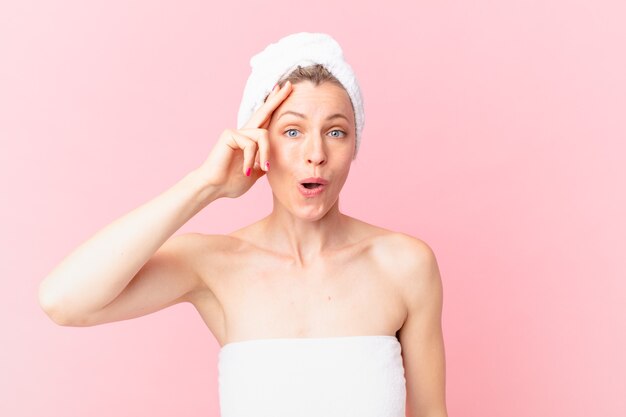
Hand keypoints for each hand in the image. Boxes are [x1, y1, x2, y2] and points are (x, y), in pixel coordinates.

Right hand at [196, 81, 292, 198]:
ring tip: (261, 168)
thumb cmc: (231, 182)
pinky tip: (246, 170)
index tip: (284, 91)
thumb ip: (264, 162)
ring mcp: (236, 131)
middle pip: (264, 111)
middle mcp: (244, 132)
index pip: (265, 120)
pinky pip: (251, 144)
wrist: (214, 187)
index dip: (275, 106)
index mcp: (250, 140)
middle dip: (277, 99)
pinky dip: (250, 159)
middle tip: (290, 85)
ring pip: (263, 135)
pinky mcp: (229, 134)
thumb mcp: (255, 172)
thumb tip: (275, 160)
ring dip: (265, 154)